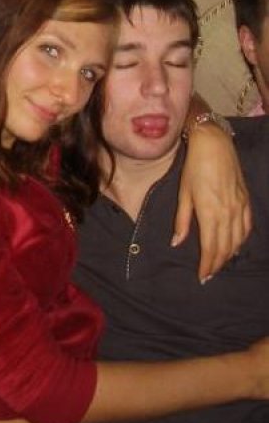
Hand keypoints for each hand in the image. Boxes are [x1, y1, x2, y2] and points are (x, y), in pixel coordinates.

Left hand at [174, 125, 251, 281]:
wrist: (214, 145)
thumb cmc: (194, 167)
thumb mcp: (184, 193)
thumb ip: (181, 220)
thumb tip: (176, 242)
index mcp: (210, 213)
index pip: (210, 247)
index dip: (207, 265)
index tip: (202, 276)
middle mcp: (228, 213)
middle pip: (225, 247)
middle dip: (217, 263)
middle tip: (210, 275)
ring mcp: (239, 207)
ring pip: (237, 240)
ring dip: (229, 254)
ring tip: (220, 264)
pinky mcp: (245, 200)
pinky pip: (246, 226)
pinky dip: (241, 240)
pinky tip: (235, 245)